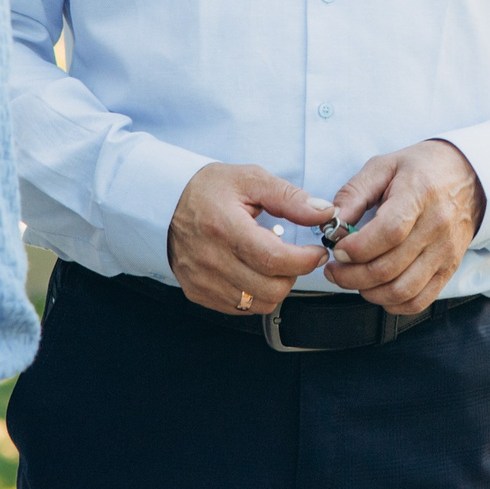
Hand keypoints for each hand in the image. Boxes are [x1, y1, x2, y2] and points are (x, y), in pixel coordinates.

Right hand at [167, 163, 332, 314]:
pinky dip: (255, 294)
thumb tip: (324, 212)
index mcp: (224, 227)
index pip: (273, 259)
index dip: (304, 261)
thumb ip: (290, 198)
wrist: (165, 203)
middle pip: (270, 288)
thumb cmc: (209, 189)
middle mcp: (210, 259)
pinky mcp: (197, 293)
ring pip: (259, 303)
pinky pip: (240, 308)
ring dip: (276, 286)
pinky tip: (253, 271)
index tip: (317, 252)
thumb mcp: (251, 180)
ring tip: (272, 262)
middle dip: (294, 274)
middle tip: (295, 256)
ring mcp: (202, 280)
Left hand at [323, 139, 485, 315]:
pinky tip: (378, 290)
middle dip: (351, 275)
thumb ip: (354, 194)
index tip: (338, 249)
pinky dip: (392, 304)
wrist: (466, 176)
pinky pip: (419, 301)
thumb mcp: (383, 166)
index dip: (357, 248)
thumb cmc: (422, 169)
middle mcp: (437, 226)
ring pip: (402, 291)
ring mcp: (445, 251)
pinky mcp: (449, 269)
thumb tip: (331, 224)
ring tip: (353, 279)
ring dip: (368, 292)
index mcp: (419, 194)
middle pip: (389, 268)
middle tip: (335, 268)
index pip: (389, 233)